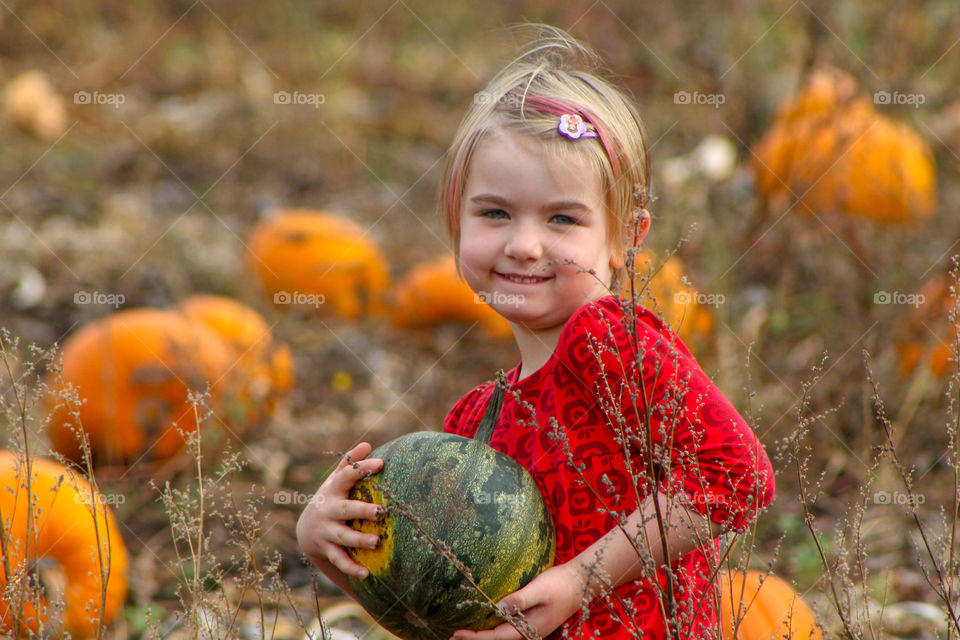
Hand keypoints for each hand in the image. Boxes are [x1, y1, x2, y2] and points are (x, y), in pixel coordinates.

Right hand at [296, 442, 383, 578]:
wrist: (307, 531)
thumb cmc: (331, 499)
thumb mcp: (336, 481)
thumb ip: (350, 464)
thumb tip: (367, 444)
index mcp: (333, 491)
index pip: (346, 476)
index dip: (362, 468)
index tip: (381, 462)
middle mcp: (329, 511)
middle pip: (346, 510)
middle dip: (362, 511)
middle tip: (381, 512)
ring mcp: (327, 532)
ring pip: (343, 538)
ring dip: (359, 540)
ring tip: (376, 542)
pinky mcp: (327, 550)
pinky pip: (339, 560)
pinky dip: (351, 568)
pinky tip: (366, 573)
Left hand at [450, 563, 586, 639]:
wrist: (581, 583)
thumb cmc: (560, 584)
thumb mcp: (539, 589)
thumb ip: (519, 600)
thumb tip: (498, 608)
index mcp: (530, 629)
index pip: (496, 638)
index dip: (476, 637)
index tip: (457, 633)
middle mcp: (529, 634)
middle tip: (451, 638)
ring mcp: (531, 629)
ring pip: (502, 637)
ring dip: (483, 636)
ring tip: (462, 634)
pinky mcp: (531, 622)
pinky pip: (508, 630)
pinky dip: (492, 630)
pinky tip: (484, 625)